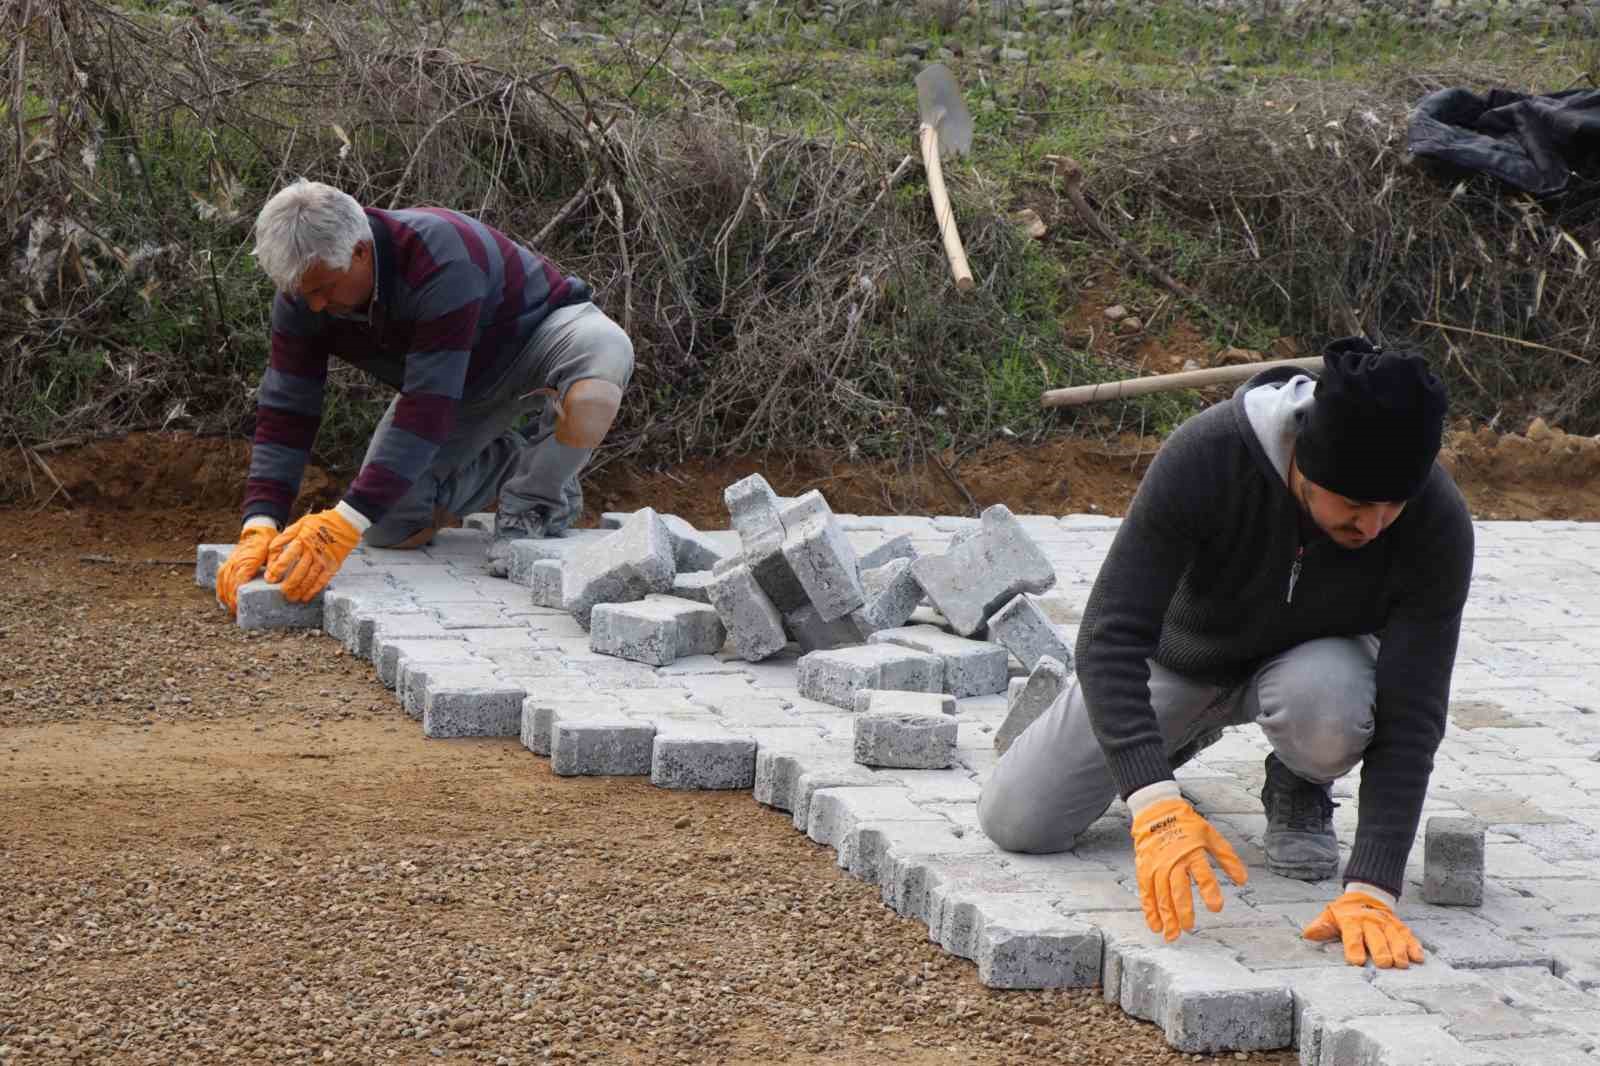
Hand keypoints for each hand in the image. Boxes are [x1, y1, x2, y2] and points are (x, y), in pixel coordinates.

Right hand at [216, 524, 276, 613]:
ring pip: (222, 583)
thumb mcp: (273, 555)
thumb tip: (270, 580)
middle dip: (231, 601)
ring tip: (230, 609)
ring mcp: (229, 563)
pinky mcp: (227, 563)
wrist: (258, 531)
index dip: (236, 597)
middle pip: (228, 586)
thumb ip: (272, 567)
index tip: (238, 607)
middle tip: (236, 613)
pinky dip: (220, 588)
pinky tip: (222, 598)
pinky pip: (220, 577)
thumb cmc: (267, 544)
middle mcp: (235, 563)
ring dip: (224, 596)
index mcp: (246, 562)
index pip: (237, 583)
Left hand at [265, 507, 360, 601]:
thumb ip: (286, 536)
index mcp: (302, 540)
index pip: (285, 558)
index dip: (276, 570)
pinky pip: (323, 579)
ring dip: (300, 589)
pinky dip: (314, 589)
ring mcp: (324, 559)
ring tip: (292, 597)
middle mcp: (312, 551)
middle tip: (281, 592)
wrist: (346, 522)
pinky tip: (307, 596)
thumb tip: (273, 549)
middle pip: (297, 571)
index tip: (270, 578)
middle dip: (288, 584)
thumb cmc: (322, 522)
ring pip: (310, 578)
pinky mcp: (333, 564)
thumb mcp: (301, 523)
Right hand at [1131, 796, 1248, 940]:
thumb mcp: (1211, 836)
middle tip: (1190, 927)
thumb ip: (1227, 858)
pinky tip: (1155, 924)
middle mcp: (1173, 861)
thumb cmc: (1187, 824)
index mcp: (1192, 852)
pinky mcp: (1145, 869)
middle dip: (1183, 910)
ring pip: (1161, 895)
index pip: (1203, 875)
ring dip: (1166, 916)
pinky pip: (1146, 892)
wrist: (1157, 811)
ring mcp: (1157, 866)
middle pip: (1178, 889)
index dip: (1210, 892)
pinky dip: (1149, 910)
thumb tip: (1243, 880)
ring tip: (1172, 935)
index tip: (1216, 908)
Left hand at [1303, 890, 1424, 968]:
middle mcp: (1371, 923)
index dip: (1354, 948)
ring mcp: (1387, 924)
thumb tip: (1308, 934)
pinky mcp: (1399, 926)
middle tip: (1384, 963)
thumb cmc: (1345, 911)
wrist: (1367, 894)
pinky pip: (1408, 936)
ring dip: (1399, 950)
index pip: (1352, 935)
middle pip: (1376, 938)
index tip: (1356, 961)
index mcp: (1352, 922)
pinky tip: (1419, 957)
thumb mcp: (1330, 915)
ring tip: (1402, 964)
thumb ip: (1321, 926)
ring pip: (1394, 937)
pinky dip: (1414, 946)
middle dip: (1380, 950)